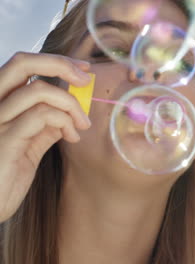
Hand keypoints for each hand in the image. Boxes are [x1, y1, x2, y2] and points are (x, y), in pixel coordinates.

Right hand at [0, 52, 91, 222]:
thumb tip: (71, 108)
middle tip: (85, 80)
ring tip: (82, 125)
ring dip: (71, 105)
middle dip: (61, 65)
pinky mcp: (5, 139)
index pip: (23, 63)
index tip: (83, 69)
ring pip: (39, 91)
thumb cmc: (8, 173)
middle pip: (23, 63)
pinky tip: (72, 137)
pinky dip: (65, 122)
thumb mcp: (31, 141)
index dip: (55, 60)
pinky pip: (42, 116)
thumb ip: (47, 122)